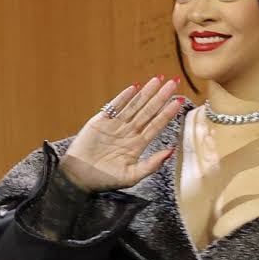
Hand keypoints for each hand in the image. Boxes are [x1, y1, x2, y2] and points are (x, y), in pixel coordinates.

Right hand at [58, 75, 183, 191]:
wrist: (78, 178)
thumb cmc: (104, 179)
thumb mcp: (131, 176)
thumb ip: (151, 164)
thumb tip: (171, 151)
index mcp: (138, 144)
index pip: (157, 124)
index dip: (168, 112)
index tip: (180, 100)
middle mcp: (129, 132)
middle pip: (149, 111)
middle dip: (161, 96)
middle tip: (173, 82)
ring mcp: (115, 125)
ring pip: (134, 105)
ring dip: (146, 93)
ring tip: (158, 79)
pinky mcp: (100, 121)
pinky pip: (114, 106)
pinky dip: (123, 97)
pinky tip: (134, 87)